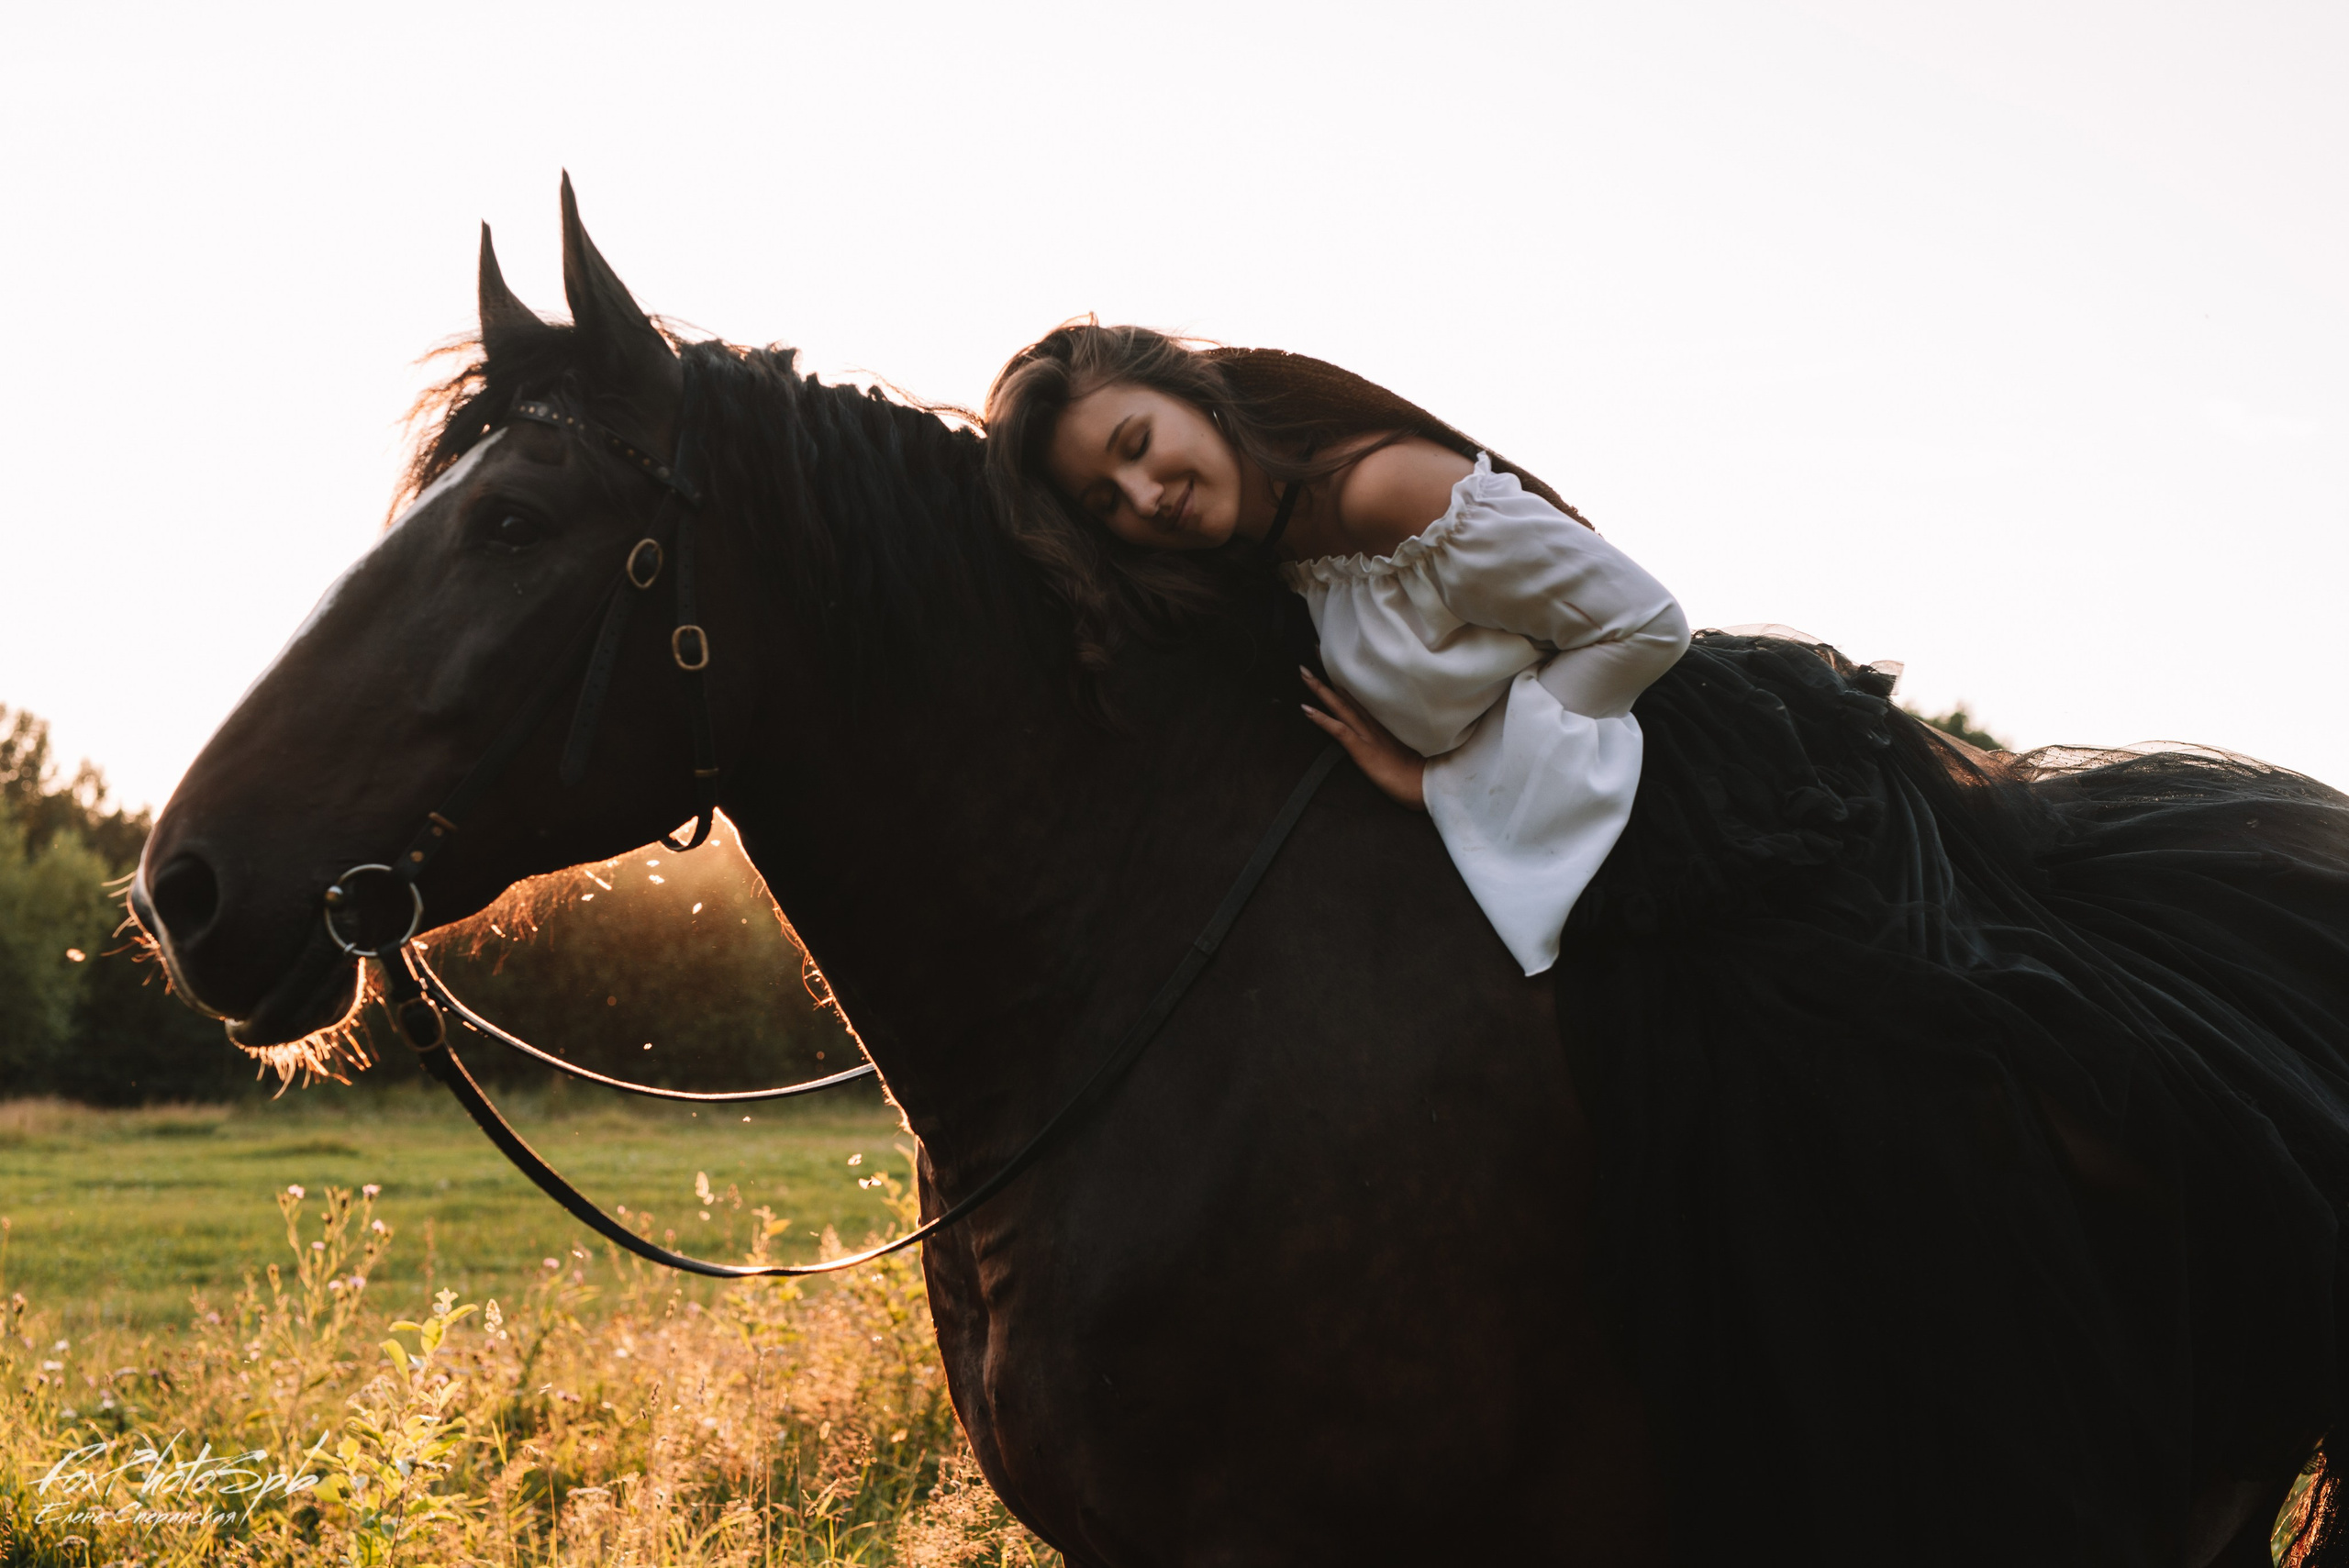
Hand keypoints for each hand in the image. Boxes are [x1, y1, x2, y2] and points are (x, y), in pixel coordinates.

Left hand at [1300, 667, 1425, 810]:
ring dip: (1320, 689)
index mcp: (1383, 720)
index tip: (1332, 656)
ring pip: (1340, 705)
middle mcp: (1373, 722)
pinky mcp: (1363, 749)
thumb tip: (1392, 724)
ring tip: (1303, 671)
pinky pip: (1339, 730)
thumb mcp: (1406, 744)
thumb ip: (1397, 732)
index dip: (1344, 675)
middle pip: (1347, 692)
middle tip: (1315, 647)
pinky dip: (1321, 719)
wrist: (1426, 784)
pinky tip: (1306, 709)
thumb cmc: (1419, 769)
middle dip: (1329, 671)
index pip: (1359, 693)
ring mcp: (1367, 734)